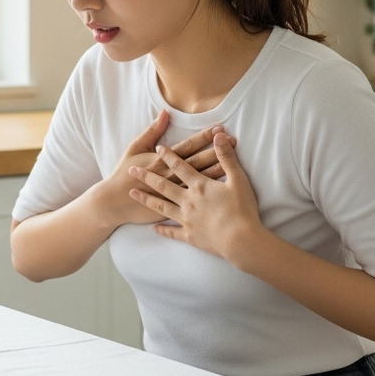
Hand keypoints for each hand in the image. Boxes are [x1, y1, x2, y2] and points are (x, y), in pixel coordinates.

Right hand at [95, 110, 233, 226]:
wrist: (116, 201)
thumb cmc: (124, 172)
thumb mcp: (135, 147)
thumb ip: (152, 130)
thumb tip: (165, 113)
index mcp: (162, 159)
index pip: (188, 146)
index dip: (205, 137)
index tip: (220, 129)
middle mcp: (171, 174)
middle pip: (198, 160)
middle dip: (216, 150)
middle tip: (233, 141)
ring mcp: (173, 191)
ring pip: (200, 178)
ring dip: (217, 167)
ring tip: (233, 159)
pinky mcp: (174, 205)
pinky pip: (195, 197)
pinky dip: (209, 191)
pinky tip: (223, 186)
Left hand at [127, 131, 264, 262]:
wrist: (240, 240)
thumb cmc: (241, 209)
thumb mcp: (238, 179)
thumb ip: (226, 157)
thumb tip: (219, 135)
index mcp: (199, 186)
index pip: (180, 166)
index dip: (169, 156)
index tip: (158, 149)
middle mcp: (188, 200)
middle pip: (164, 185)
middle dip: (147, 176)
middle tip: (132, 170)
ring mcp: (186, 219)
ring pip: (161, 207)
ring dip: (146, 199)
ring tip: (133, 193)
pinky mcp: (189, 236)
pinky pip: (172, 232)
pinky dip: (162, 230)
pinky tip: (153, 228)